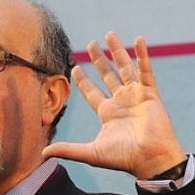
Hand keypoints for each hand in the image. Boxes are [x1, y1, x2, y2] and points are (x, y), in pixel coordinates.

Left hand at [43, 32, 185, 178]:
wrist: (151, 160)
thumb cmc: (123, 158)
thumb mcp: (91, 153)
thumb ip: (68, 149)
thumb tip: (43, 153)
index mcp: (107, 113)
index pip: (92, 92)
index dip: (83, 80)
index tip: (75, 67)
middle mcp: (121, 102)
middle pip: (107, 75)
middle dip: (99, 59)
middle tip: (90, 44)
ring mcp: (136, 97)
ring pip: (125, 68)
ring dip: (117, 51)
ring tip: (109, 34)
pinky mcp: (150, 94)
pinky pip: (145, 71)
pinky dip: (142, 56)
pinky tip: (139, 40)